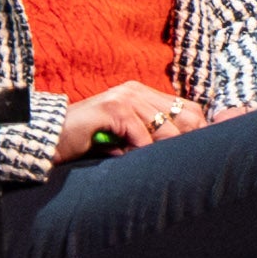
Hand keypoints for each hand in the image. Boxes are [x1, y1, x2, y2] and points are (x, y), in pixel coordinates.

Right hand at [62, 81, 211, 158]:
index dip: (202, 132)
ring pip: (166, 128)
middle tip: (183, 166)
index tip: (206, 156)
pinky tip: (131, 160)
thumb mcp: (127, 139)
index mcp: (144, 93)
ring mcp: (124, 96)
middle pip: (186, 117)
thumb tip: (188, 155)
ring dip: (162, 152)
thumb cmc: (89, 142)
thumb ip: (152, 139)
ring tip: (155, 167)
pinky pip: (141, 134)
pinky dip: (141, 151)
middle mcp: (137, 90)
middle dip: (188, 144)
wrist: (51, 139)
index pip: (190, 109)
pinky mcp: (112, 107)